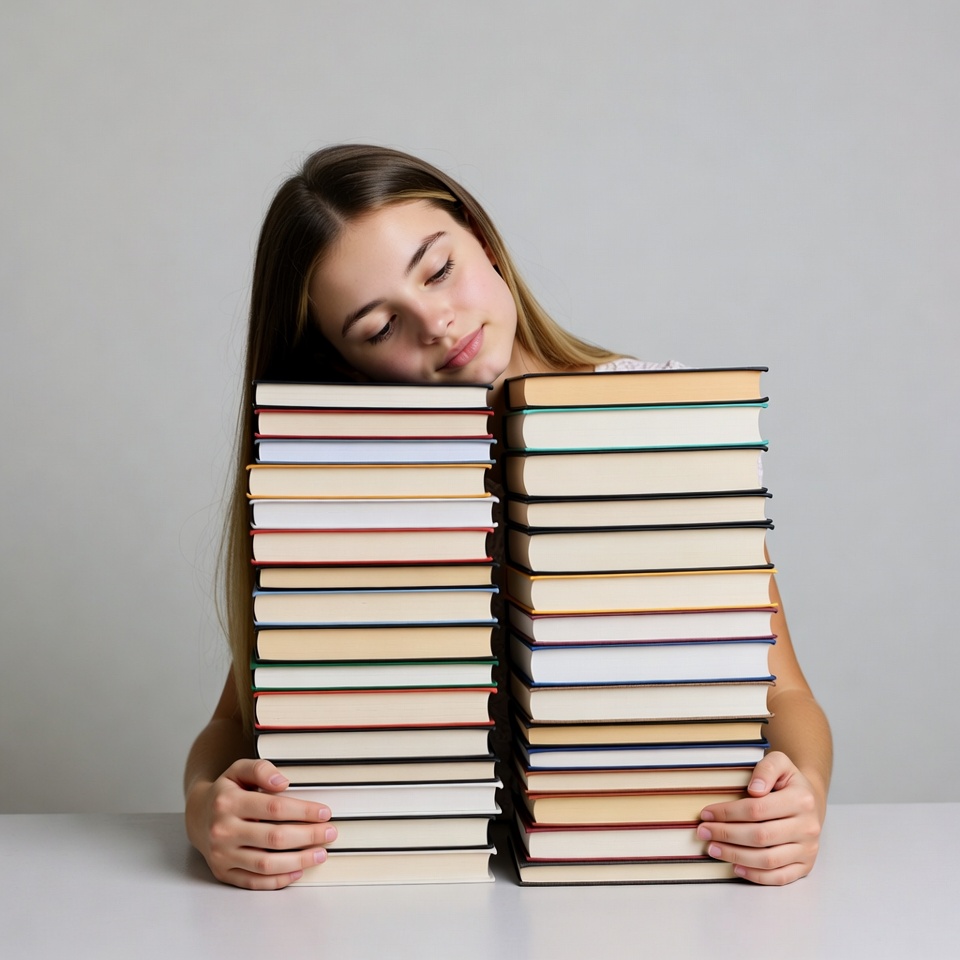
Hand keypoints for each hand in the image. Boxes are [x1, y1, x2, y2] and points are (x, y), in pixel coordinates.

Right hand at [186, 758, 336, 889]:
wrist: (197, 816)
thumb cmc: (226, 792)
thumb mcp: (239, 770)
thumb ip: (261, 770)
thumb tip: (283, 783)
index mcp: (228, 802)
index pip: (274, 808)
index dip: (303, 811)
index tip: (324, 813)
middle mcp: (223, 831)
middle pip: (274, 838)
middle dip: (308, 836)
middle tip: (330, 833)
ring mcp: (222, 855)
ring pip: (266, 864)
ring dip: (299, 861)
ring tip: (320, 854)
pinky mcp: (223, 873)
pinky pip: (254, 882)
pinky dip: (278, 880)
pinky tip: (298, 871)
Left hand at [697, 751, 823, 885]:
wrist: (810, 801)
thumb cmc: (788, 782)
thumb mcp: (779, 764)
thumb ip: (766, 769)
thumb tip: (755, 789)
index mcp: (801, 800)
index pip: (757, 809)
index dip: (728, 813)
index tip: (706, 813)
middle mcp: (808, 827)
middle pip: (760, 836)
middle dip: (726, 834)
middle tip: (703, 832)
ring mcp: (808, 849)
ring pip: (768, 859)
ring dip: (735, 855)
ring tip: (713, 849)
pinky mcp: (805, 866)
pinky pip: (779, 876)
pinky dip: (756, 875)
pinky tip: (736, 867)